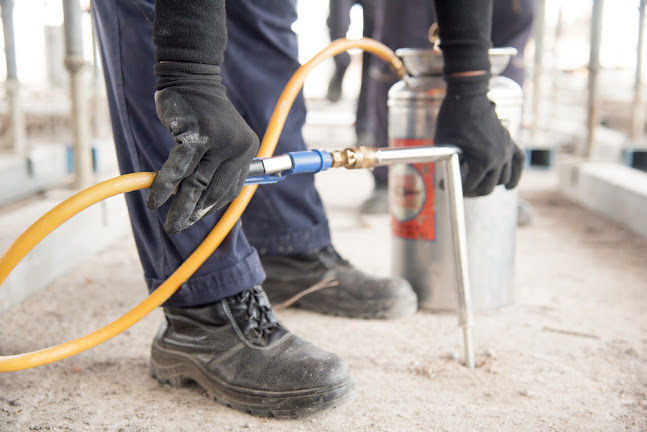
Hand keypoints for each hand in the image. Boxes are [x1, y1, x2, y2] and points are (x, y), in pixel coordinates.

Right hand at [146, 62, 258, 233]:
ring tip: (169, 225)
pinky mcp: (194, 135)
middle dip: (194, 213)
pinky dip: (164, 187)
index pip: (231, 189)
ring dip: (180, 207)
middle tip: (178, 228)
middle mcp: (236, 146)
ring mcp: (216, 140)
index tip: (195, 217)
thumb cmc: (204, 113)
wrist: (191, 77)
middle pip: (213, 189)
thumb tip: (203, 203)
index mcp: (247, 150)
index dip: (211, 207)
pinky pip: (177, 169)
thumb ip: (219, 166)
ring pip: (195, 183)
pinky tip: (154, 201)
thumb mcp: (223, 139)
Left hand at [434, 73, 523, 196]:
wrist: (468, 96)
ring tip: (475, 186)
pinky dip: (515, 175)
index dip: (455, 189)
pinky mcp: (509, 141)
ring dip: (489, 185)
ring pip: (504, 179)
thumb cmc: (453, 119)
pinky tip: (508, 186)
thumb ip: (449, 164)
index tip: (442, 185)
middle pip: (488, 187)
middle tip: (459, 189)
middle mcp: (498, 157)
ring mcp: (506, 149)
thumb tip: (448, 180)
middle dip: (471, 191)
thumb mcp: (444, 145)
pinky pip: (518, 162)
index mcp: (483, 160)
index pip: (471, 186)